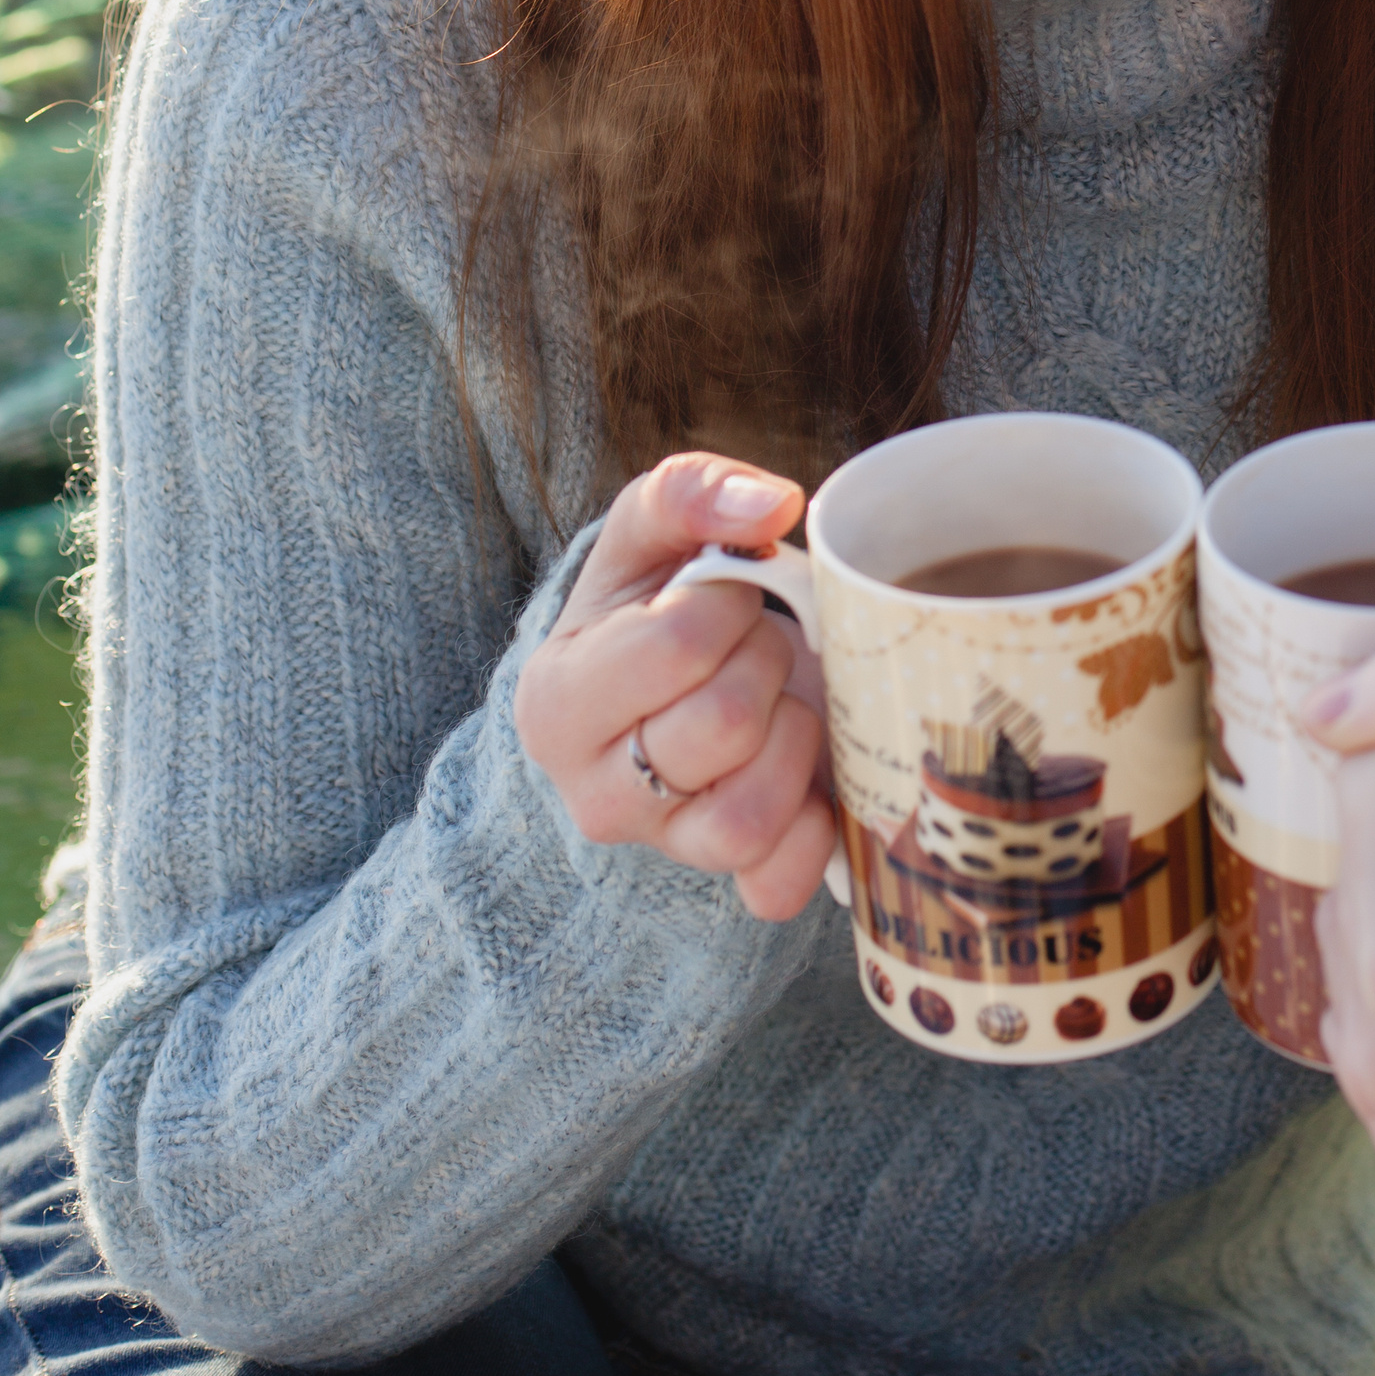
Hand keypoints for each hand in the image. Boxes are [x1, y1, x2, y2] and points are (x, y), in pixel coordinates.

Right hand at [515, 452, 835, 920]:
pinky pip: (779, 883)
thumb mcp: (654, 525)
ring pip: (750, 814)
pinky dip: (815, 828)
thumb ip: (696, 491)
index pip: (677, 643)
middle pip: (724, 725)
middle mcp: (596, 792)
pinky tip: (808, 772)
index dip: (727, 604)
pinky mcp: (726, 879)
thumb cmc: (655, 593)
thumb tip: (773, 506)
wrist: (664, 675)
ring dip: (795, 736)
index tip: (721, 597)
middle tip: (756, 645)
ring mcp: (661, 846)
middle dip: (766, 662)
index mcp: (559, 699)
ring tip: (779, 700)